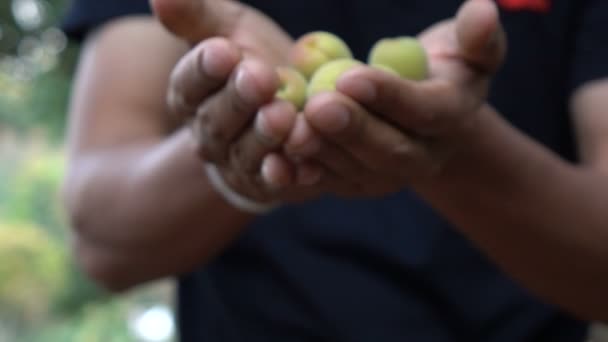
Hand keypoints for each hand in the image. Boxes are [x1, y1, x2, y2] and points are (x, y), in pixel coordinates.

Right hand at [151, 0, 325, 203]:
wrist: (287, 109)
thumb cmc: (255, 63)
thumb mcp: (229, 32)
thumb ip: (198, 17)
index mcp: (192, 94)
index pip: (190, 82)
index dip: (205, 68)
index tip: (223, 50)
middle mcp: (209, 133)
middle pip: (216, 120)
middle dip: (238, 99)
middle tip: (260, 78)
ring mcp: (237, 162)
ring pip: (247, 153)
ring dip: (264, 137)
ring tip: (284, 117)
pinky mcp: (267, 184)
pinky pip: (276, 182)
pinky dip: (289, 175)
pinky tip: (305, 166)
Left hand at [285, 0, 506, 196]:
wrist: (428, 117)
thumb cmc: (445, 70)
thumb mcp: (470, 51)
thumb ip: (477, 37)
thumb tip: (482, 10)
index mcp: (451, 118)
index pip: (424, 111)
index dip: (389, 96)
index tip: (351, 77)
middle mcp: (423, 157)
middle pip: (388, 151)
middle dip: (351, 129)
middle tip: (316, 106)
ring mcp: (388, 177)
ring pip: (355, 171)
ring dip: (321, 152)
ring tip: (289, 128)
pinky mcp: (357, 184)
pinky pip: (329, 183)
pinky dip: (301, 176)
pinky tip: (273, 161)